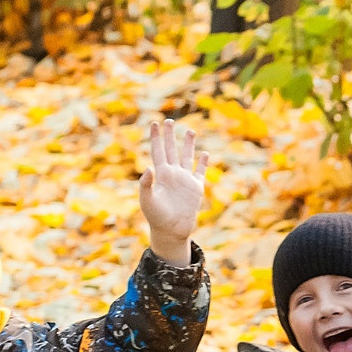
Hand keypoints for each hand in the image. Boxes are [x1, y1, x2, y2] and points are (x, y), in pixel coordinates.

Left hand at [138, 119, 203, 266]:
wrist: (171, 230)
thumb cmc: (156, 217)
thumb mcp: (147, 200)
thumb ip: (146, 184)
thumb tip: (149, 168)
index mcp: (160, 174)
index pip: (157, 150)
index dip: (156, 137)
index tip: (154, 123)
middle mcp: (172, 174)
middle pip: (171, 149)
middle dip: (170, 135)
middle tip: (169, 121)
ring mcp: (184, 180)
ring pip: (186, 157)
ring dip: (188, 144)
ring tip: (189, 130)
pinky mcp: (196, 188)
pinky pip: (199, 172)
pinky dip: (202, 162)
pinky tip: (205, 153)